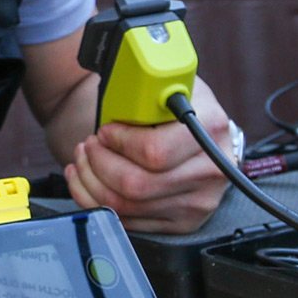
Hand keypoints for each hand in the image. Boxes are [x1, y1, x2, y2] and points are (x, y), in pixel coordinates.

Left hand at [64, 80, 231, 232]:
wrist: (199, 131)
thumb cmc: (176, 105)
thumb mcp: (170, 82)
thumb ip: (150, 82)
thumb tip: (126, 74)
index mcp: (212, 128)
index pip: (154, 151)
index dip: (118, 142)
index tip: (106, 130)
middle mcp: (211, 171)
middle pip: (136, 185)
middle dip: (98, 163)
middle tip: (90, 145)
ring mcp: (197, 203)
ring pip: (125, 206)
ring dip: (91, 181)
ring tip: (85, 158)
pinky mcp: (181, 223)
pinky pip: (126, 222)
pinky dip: (94, 199)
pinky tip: (88, 179)